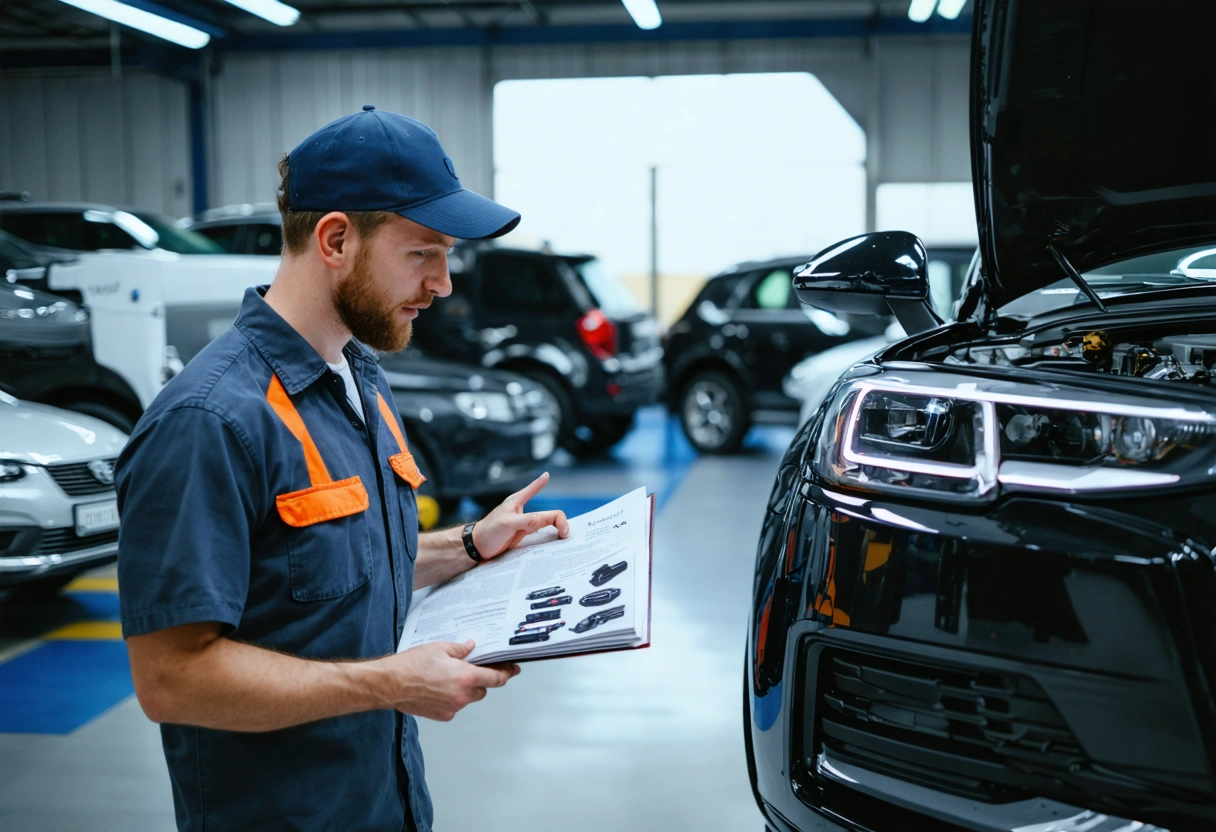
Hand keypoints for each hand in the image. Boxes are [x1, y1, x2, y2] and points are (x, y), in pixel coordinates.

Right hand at [382, 640, 519, 721]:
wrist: (390, 684)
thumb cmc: (412, 665)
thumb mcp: (439, 648)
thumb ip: (460, 649)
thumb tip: (471, 647)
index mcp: (466, 677)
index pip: (496, 678)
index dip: (507, 673)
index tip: (512, 670)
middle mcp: (462, 695)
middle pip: (483, 690)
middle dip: (480, 680)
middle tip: (470, 669)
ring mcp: (452, 708)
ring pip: (468, 699)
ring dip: (465, 690)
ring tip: (447, 677)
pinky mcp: (442, 715)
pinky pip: (454, 707)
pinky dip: (452, 698)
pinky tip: (439, 688)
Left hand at [473, 472, 569, 558]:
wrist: (476, 548)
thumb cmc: (488, 531)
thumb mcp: (508, 523)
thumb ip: (527, 520)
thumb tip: (546, 520)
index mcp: (517, 503)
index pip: (532, 490)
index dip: (540, 482)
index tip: (546, 475)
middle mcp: (522, 513)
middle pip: (547, 514)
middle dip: (560, 521)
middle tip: (566, 533)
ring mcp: (523, 525)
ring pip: (545, 525)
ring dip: (556, 530)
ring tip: (565, 537)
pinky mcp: (522, 536)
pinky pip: (539, 536)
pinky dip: (548, 539)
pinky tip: (554, 544)